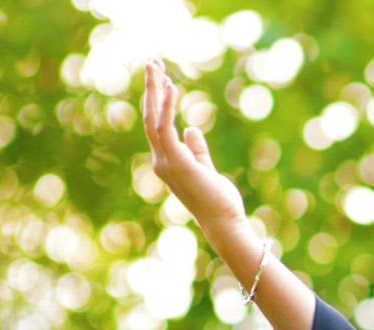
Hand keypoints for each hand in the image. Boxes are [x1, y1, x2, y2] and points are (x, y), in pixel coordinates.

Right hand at [141, 59, 246, 231]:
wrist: (224, 223)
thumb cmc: (219, 201)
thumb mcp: (207, 169)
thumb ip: (197, 149)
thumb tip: (191, 128)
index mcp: (167, 163)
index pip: (157, 126)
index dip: (159, 101)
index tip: (166, 80)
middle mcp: (160, 162)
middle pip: (150, 118)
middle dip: (151, 89)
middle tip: (153, 63)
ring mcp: (165, 162)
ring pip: (152, 119)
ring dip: (154, 91)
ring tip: (156, 66)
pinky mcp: (176, 161)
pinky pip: (164, 128)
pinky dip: (166, 106)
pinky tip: (172, 88)